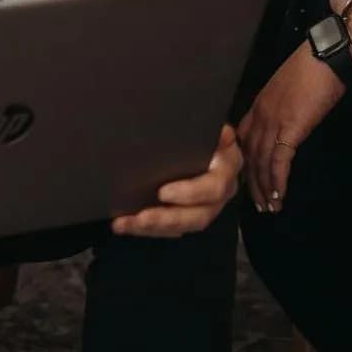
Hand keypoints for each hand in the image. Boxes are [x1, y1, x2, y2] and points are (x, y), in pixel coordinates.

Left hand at [110, 125, 240, 237]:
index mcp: (227, 167)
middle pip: (199, 215)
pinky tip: (124, 224)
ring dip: (154, 227)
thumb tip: (221, 133)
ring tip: (126, 223)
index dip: (189, 193)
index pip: (214, 187)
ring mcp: (206, 206)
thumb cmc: (200, 127)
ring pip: (184, 226)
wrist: (200, 134)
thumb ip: (210, 129)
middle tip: (140, 217)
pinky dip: (147, 229)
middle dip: (167, 218)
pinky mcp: (189, 214)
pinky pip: (171, 229)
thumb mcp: (206, 123)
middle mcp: (221, 191)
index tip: (161, 193)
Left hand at [239, 41, 345, 213]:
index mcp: (257, 107)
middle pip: (249, 157)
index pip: (244, 143)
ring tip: (270, 208)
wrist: (325, 58)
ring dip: (265, 188)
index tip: (248, 183)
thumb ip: (280, 111)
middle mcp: (259, 116)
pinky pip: (279, 161)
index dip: (245, 165)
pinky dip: (278, 181)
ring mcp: (272, 122)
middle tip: (258, 205)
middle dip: (253, 184)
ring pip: (261, 163)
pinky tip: (280, 196)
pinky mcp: (289, 129)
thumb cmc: (311, 72)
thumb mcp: (287, 94)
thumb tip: (284, 128)